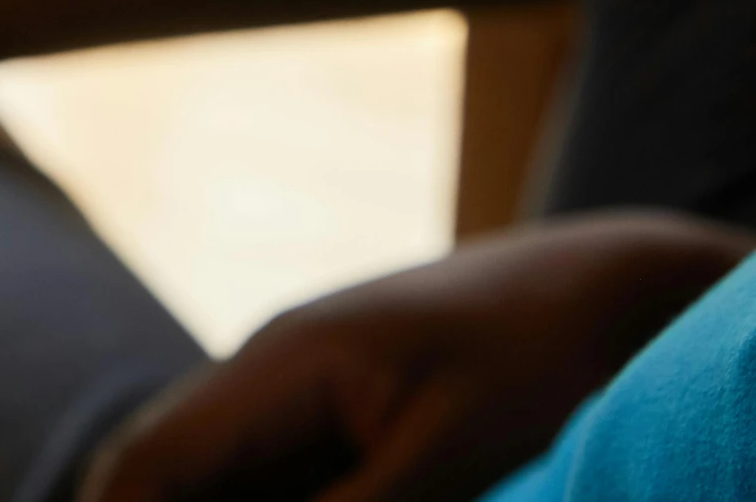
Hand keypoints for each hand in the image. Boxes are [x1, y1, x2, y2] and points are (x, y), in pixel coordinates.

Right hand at [82, 211, 755, 501]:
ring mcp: (301, 380)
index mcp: (284, 362)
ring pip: (202, 471)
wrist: (606, 282)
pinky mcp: (339, 404)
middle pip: (154, 467)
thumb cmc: (540, 359)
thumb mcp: (448, 454)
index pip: (149, 463)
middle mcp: (271, 364)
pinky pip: (260, 471)